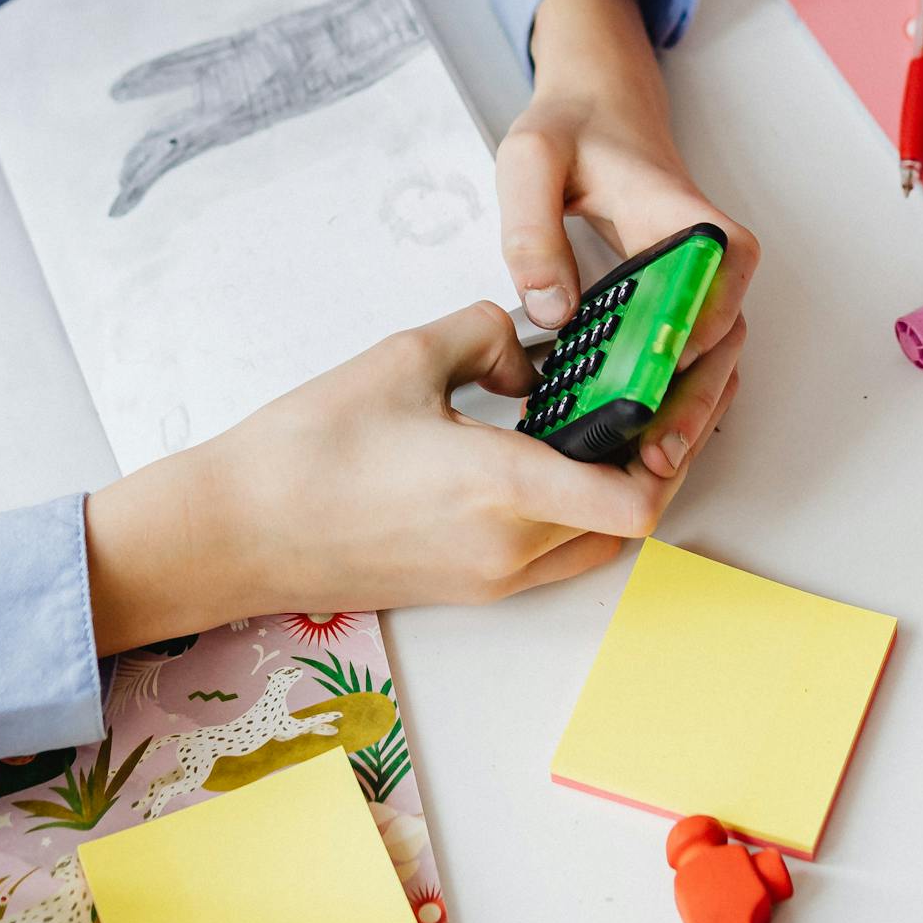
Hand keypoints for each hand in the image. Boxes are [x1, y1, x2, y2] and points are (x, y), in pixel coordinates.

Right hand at [85, 301, 745, 650]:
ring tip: (629, 417)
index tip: (689, 386)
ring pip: (596, 541)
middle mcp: (509, 548)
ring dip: (625, 487)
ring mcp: (490, 578)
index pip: (636, 495)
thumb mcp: (405, 356)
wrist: (233, 533)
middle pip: (633, 517)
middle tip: (681, 389)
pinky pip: (553, 551)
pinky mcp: (468, 587)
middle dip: (668, 453)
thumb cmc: (306, 448)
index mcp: (502, 489)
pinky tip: (561, 451)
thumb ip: (486, 335)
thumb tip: (528, 352)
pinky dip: (577, 507)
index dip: (680, 443)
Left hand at [500, 0, 761, 481]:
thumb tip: (550, 309)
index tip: (664, 368)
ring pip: (717, 358)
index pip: (716, 269)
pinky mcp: (685, 303)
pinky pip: (696, 359)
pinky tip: (642, 442)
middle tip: (656, 451)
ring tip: (650, 466)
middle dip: (694, 398)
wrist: (600, 106)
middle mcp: (709, 251)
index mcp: (680, 209)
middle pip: (724, 333)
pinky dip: (678, 401)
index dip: (698, 324)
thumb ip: (532, 228)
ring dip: (690, 412)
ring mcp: (702, 281)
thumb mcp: (529, 159)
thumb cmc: (571, 129)